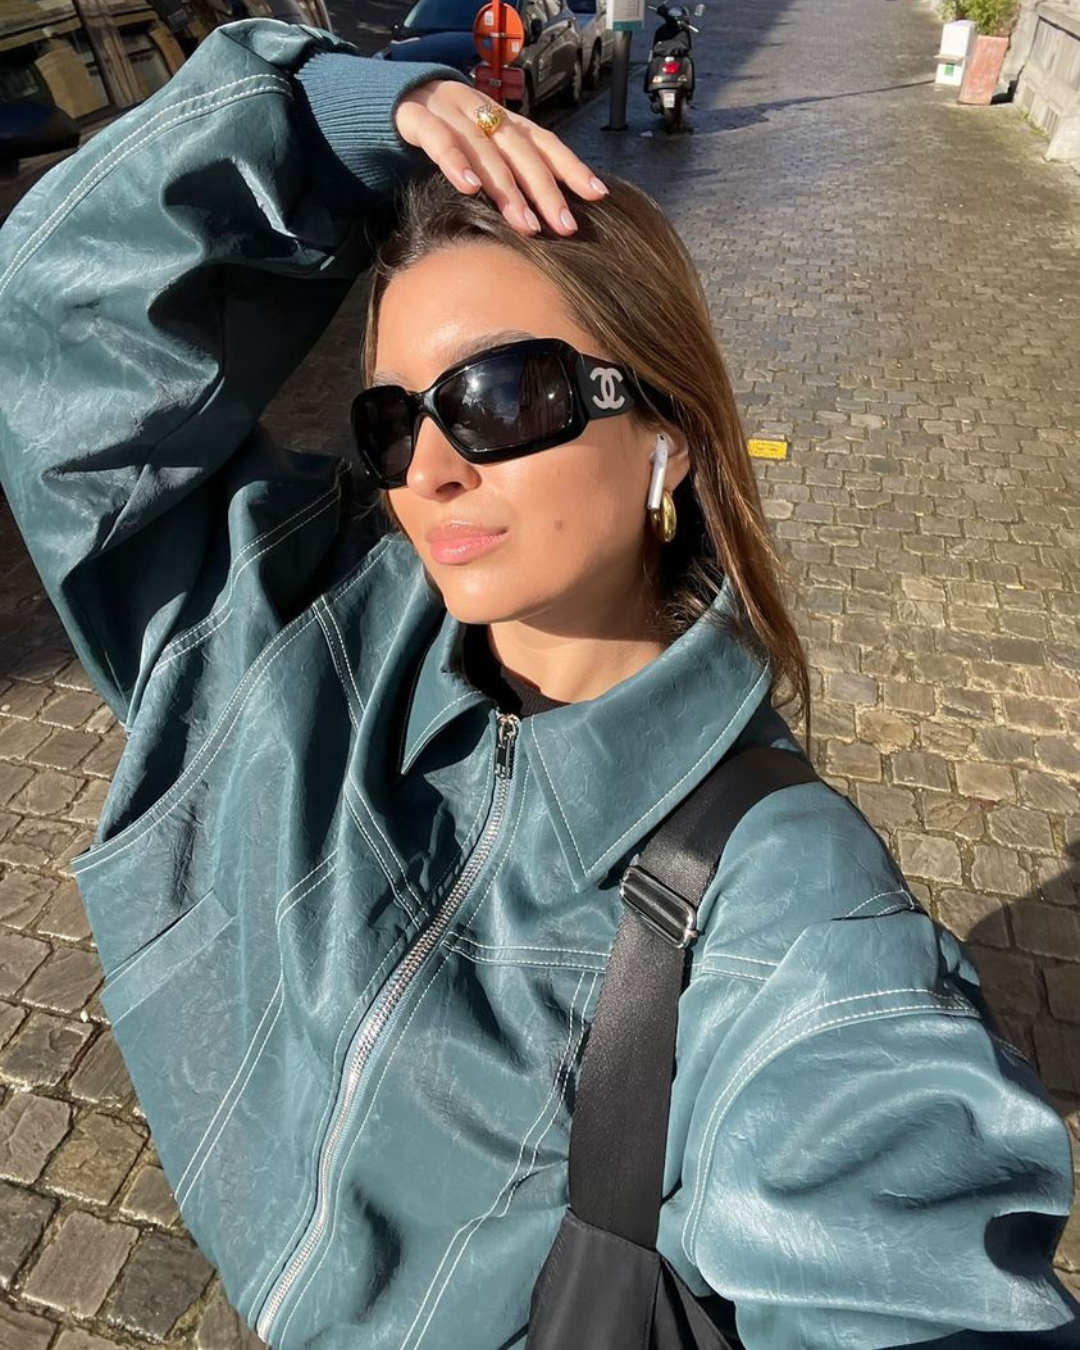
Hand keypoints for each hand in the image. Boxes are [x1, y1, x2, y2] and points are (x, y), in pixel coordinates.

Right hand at [393, 79, 607, 236]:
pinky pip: (440, 141)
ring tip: (524, 224)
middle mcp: (485, 113)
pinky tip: (470, 188)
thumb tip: (544, 218)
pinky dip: (456, 163)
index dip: (571, 167)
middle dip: (545, 189)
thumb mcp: (483, 150)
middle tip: (563, 226)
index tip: (598, 195)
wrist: (394, 100)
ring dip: (507, 188)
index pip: (545, 142)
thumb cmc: (448, 136)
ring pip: (486, 149)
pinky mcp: (418, 119)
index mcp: (504, 121)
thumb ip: (509, 173)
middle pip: (522, 150)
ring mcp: (452, 113)